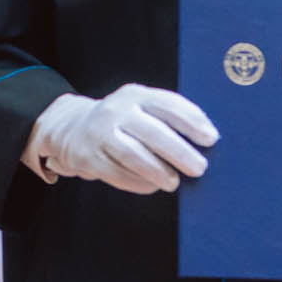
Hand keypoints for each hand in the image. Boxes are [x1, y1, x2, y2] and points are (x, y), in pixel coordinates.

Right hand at [31, 85, 218, 193]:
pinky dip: (138, 182)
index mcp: (135, 95)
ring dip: (158, 170)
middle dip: (180, 151)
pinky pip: (117, 173)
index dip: (192, 121)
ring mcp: (99, 133)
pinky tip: (152, 186)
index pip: (168, 105)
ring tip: (174, 182)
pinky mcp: (88, 157)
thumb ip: (166, 119)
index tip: (211, 139)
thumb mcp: (139, 109)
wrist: (70, 129)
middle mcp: (116, 110)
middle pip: (153, 132)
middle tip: (200, 168)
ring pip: (133, 154)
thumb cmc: (121, 122)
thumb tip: (204, 143)